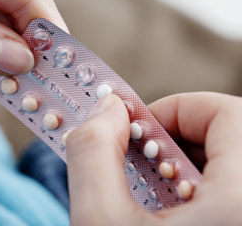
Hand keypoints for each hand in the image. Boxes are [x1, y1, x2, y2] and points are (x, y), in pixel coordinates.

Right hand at [66, 92, 241, 225]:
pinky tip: (171, 211)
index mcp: (240, 202)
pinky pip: (233, 191)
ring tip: (155, 192)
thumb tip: (107, 108)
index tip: (141, 129)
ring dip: (187, 166)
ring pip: (231, 164)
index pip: (228, 114)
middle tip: (143, 162)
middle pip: (231, 137)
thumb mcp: (100, 222)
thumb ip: (95, 152)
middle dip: (176, 139)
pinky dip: (200, 189)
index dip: (178, 109)